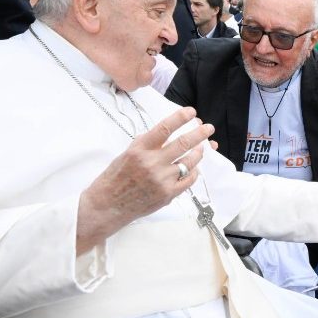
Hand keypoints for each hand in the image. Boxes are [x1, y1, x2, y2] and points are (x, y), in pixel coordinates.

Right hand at [77, 107, 212, 253]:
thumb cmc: (115, 178)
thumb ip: (147, 144)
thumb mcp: (127, 154)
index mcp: (140, 149)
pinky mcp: (168, 194)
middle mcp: (152, 163)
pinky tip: (193, 168)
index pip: (164, 128)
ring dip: (198, 152)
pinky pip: (188, 179)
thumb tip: (168, 133)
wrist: (108, 205)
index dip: (180, 118)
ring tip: (201, 148)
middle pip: (183, 143)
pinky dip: (193, 172)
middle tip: (209, 128)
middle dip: (199, 134)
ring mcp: (162, 179)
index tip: (191, 112)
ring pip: (189, 161)